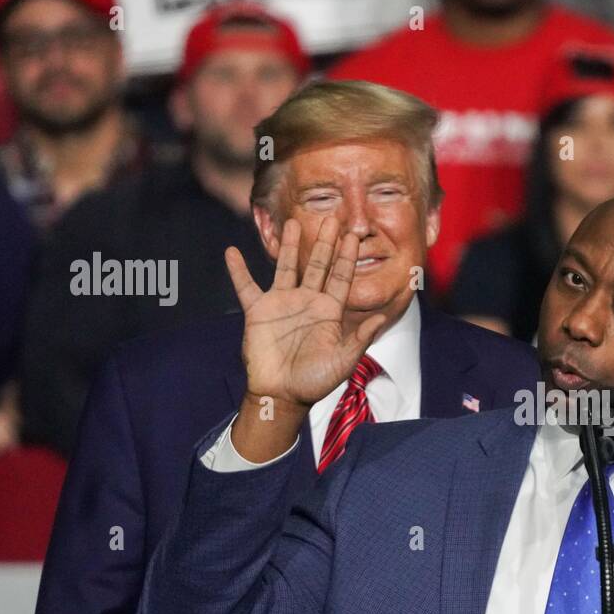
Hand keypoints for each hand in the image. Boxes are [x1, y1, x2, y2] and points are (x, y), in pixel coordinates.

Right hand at [226, 216, 387, 407]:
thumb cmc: (315, 381)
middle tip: (332, 218)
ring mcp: (282, 304)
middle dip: (324, 242)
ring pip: (285, 267)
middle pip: (317, 265)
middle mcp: (307, 302)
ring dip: (288, 246)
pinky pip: (246, 286)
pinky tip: (231, 251)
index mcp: (329, 311)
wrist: (282, 394)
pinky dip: (238, 270)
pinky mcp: (259, 311)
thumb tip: (382, 318)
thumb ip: (360, 338)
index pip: (340, 277)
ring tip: (292, 222)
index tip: (353, 235)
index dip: (347, 257)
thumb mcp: (343, 361)